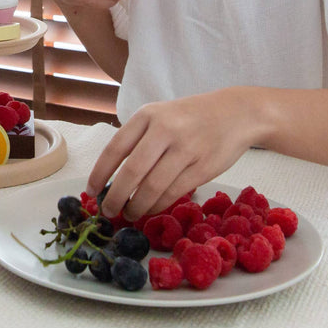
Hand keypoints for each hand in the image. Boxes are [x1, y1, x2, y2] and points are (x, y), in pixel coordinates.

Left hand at [86, 91, 255, 219]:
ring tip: (130, 214)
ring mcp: (186, 148)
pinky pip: (173, 193)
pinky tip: (151, 209)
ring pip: (153, 187)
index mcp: (148, 115)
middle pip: (132, 171)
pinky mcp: (203, 166)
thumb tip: (110, 178)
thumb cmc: (190, 118)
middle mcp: (165, 129)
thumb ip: (138, 140)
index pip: (115, 148)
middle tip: (108, 211)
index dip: (100, 173)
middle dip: (116, 196)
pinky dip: (158, 206)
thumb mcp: (160, 115)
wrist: (236, 113)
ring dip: (137, 206)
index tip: (91, 191)